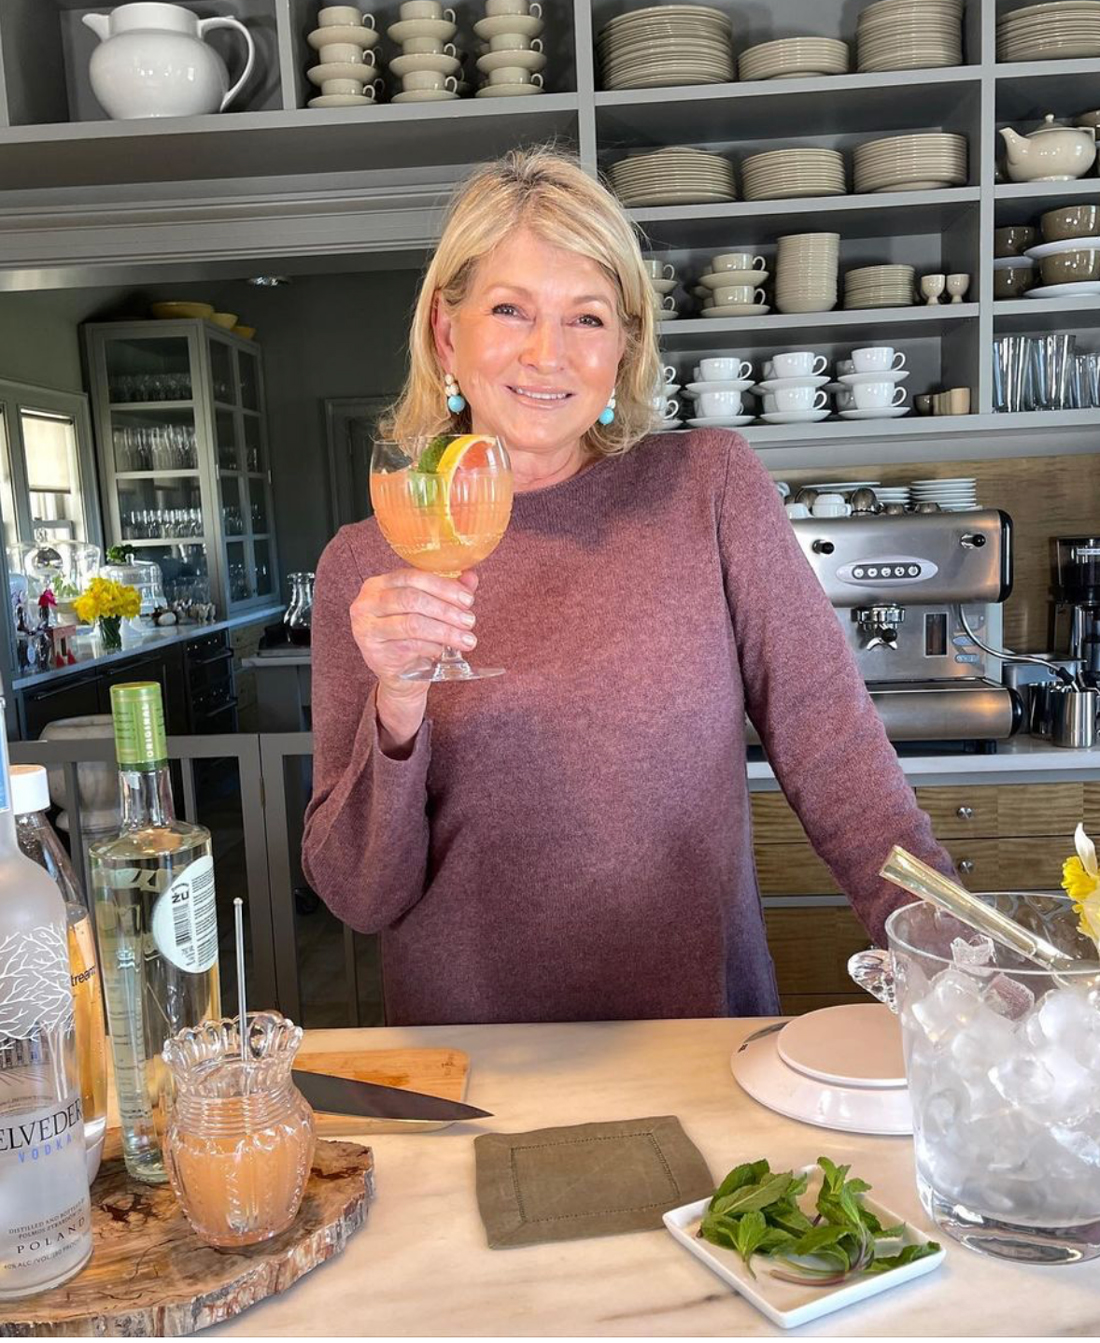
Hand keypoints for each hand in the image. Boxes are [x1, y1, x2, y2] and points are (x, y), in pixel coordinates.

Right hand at [350, 568, 479, 741]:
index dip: (443, 586)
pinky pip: (410, 646)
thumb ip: (447, 592)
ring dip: (445, 631)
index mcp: (378, 585)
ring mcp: (367, 629)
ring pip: (412, 624)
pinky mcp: (375, 653)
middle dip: (446, 610)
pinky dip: (432, 647)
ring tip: (466, 639)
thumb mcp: (430, 611)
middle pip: (411, 599)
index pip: (412, 577)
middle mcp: (366, 604)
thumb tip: (470, 577)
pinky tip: (443, 650)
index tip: (467, 599)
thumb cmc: (412, 637)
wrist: (400, 675)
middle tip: (469, 621)